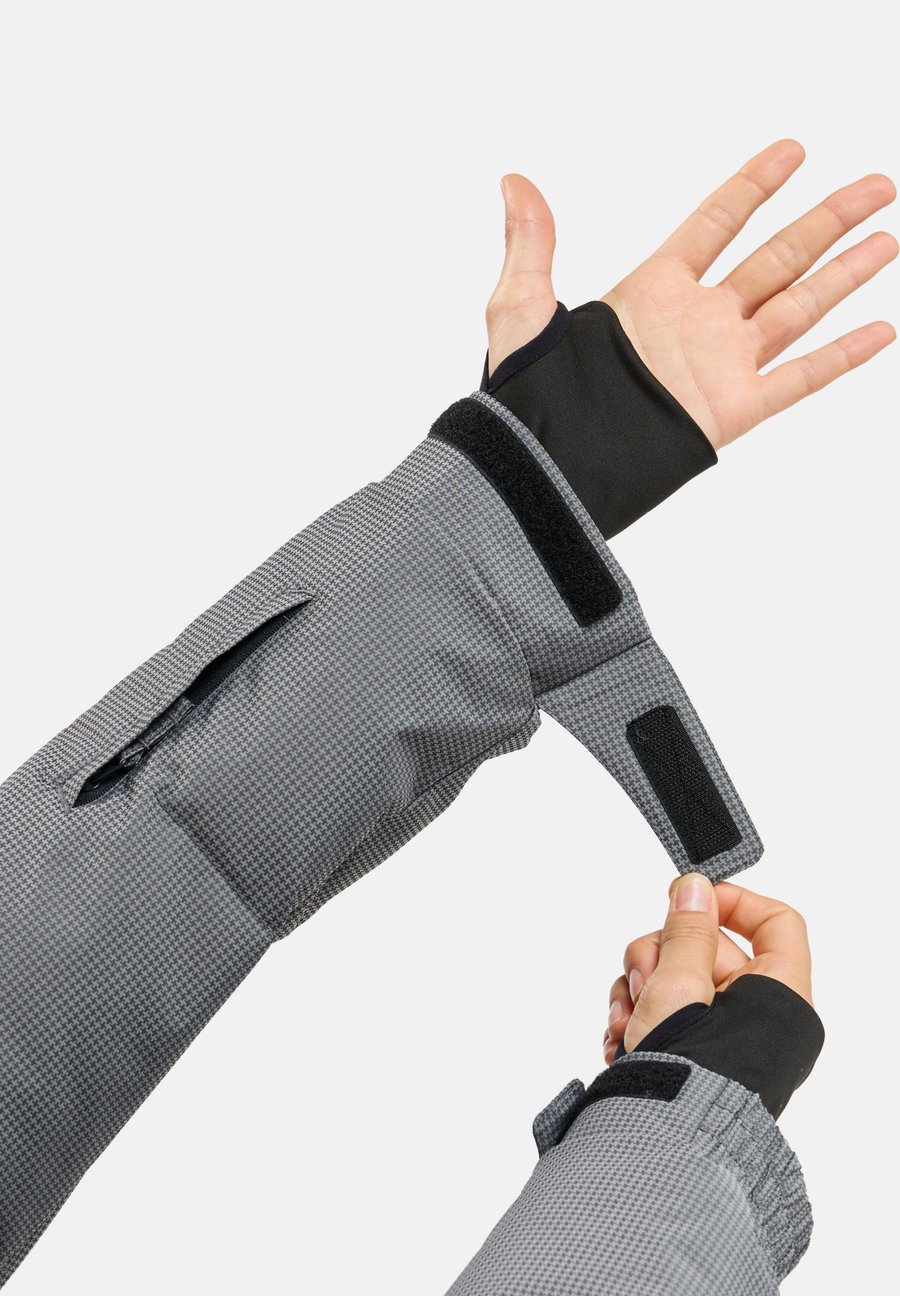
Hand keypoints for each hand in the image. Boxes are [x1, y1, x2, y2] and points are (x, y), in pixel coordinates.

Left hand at [486, 142, 895, 449]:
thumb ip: (530, 244)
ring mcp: (721, 364)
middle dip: (828, 219)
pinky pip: (800, 379)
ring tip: (887, 238)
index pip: (716, 224)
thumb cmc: (528, 398)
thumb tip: (515, 181)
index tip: (793, 150)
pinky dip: (842, 356)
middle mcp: (697, 321)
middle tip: (877, 184)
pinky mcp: (733, 409)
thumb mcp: (519, 309)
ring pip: (799, 308)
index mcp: (652, 290)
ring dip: (845, 273)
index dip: (754, 186)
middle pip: (777, 257)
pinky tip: (880, 330)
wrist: (548, 467)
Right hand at [603, 875, 812, 1065]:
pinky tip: (622, 1037)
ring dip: (639, 987)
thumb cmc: (684, 1076)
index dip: (733, 902)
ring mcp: (721, 1034)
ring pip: (675, 974)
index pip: (776, 924)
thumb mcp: (679, 986)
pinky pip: (661, 1008)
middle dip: (660, 955)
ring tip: (628, 1019)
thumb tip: (696, 887)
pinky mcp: (690, 1050)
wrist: (655, 1144)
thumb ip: (687, 931)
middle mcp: (756, 1015)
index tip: (689, 900)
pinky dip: (636, 1015)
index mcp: (778, 997)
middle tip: (642, 978)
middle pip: (707, 946)